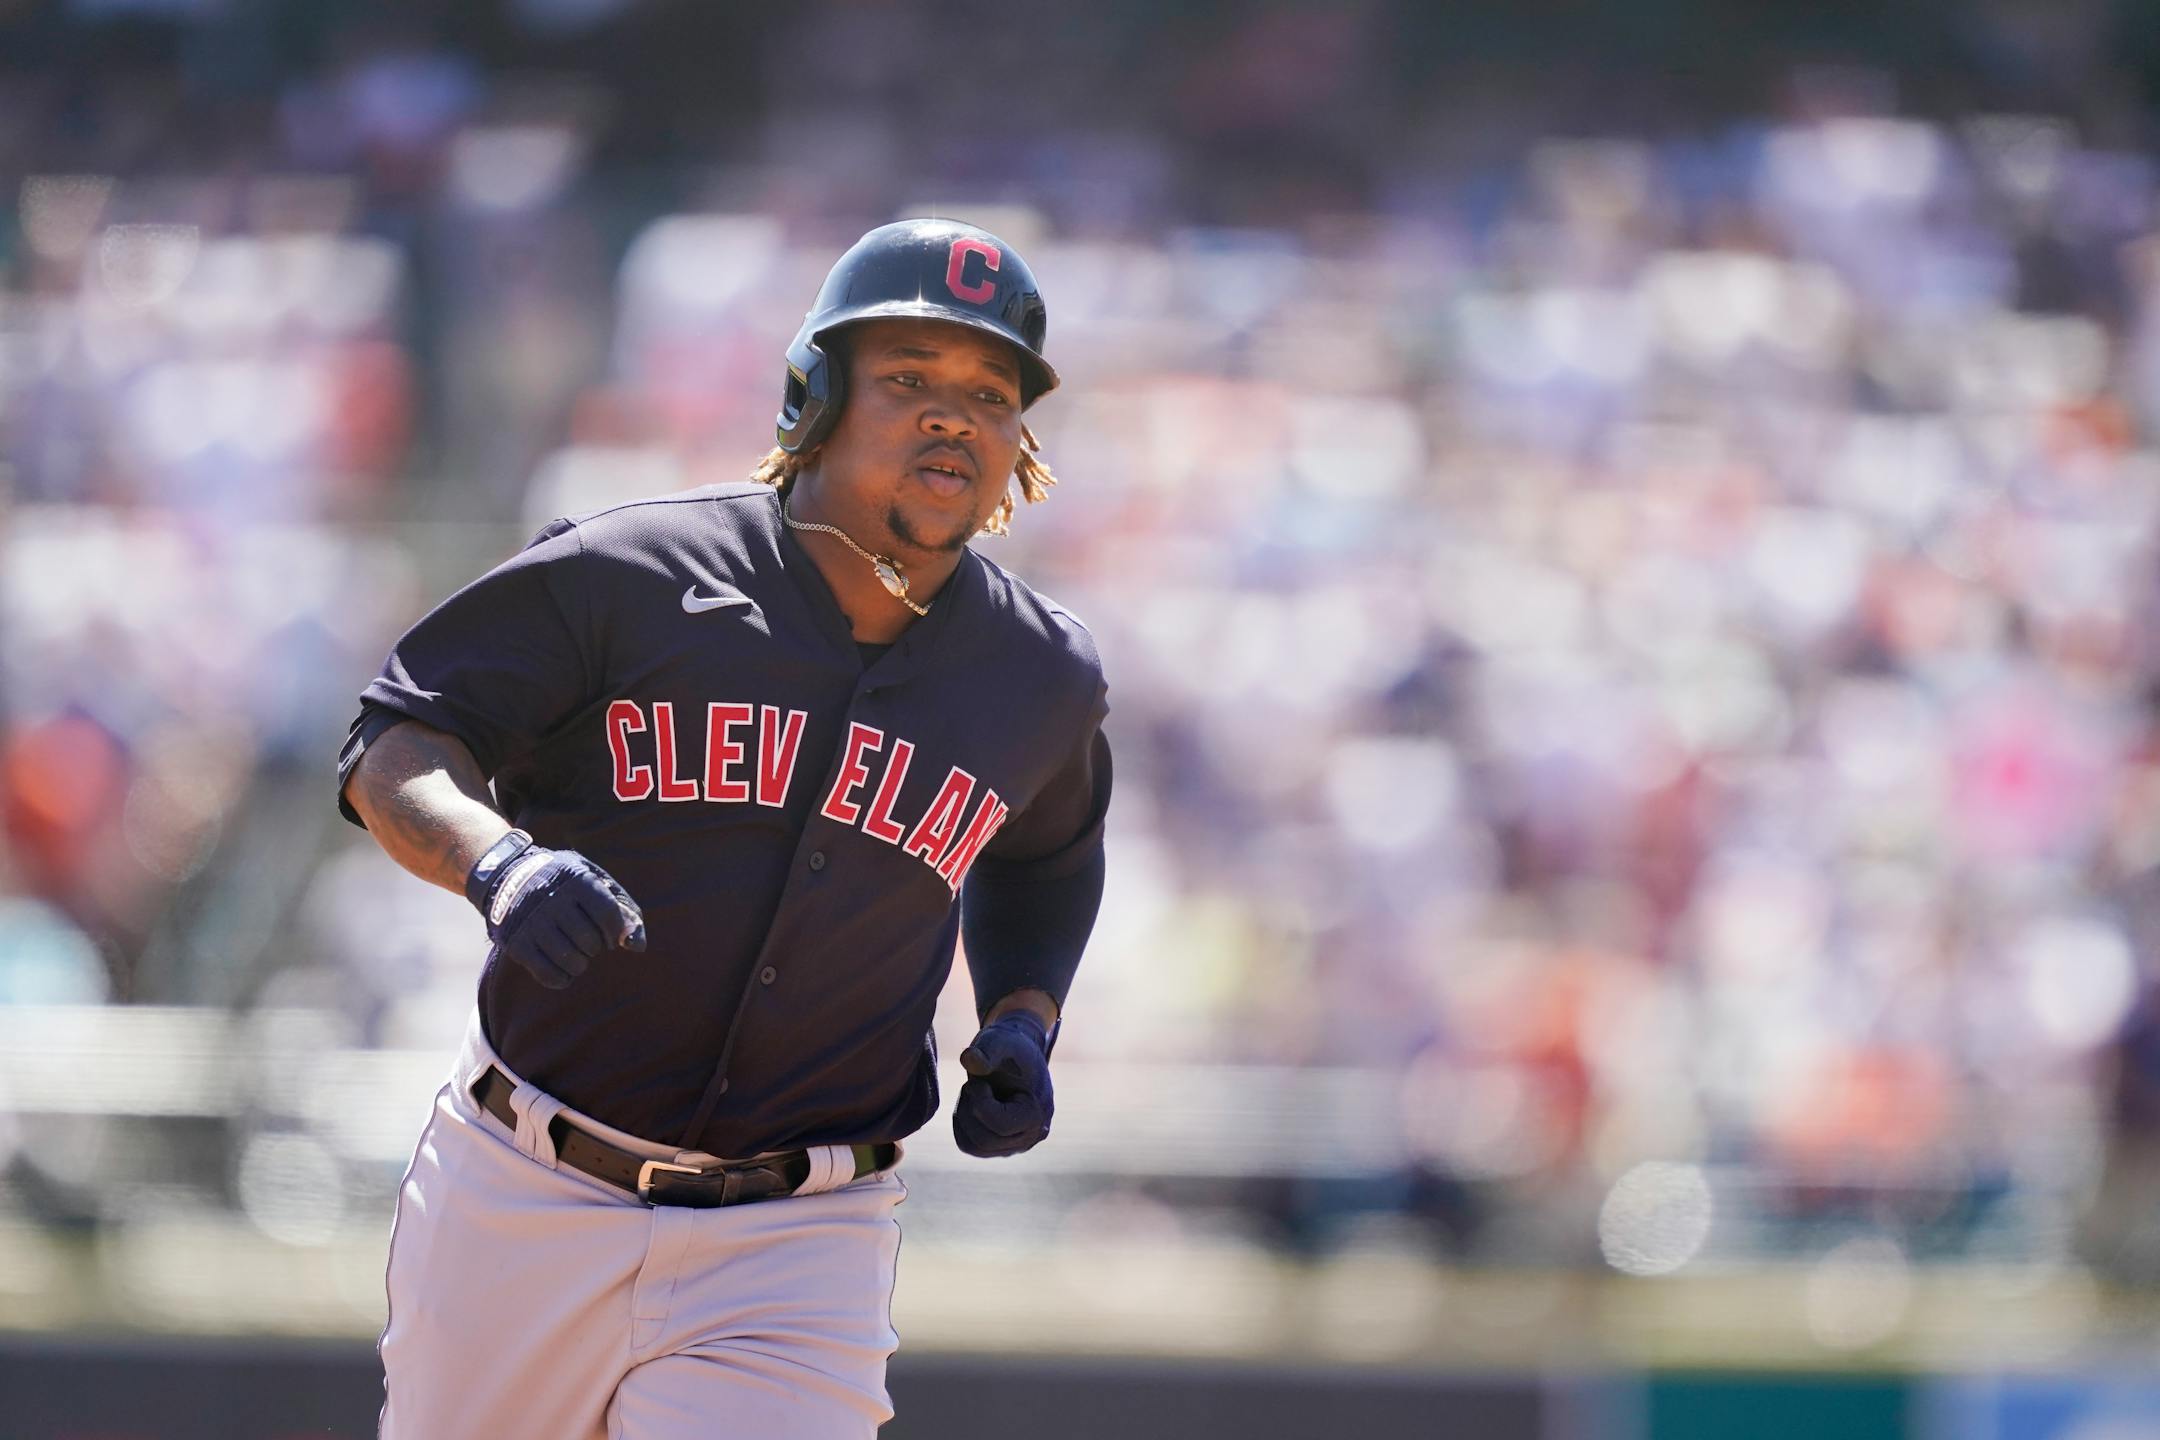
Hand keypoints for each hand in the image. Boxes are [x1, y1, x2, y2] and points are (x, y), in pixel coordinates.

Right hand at [471, 842, 646, 988]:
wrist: (509, 876)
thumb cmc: (566, 883)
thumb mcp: (595, 881)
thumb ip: (624, 909)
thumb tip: (637, 946)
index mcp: (577, 879)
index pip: (608, 915)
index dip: (615, 932)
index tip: (610, 935)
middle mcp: (552, 899)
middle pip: (590, 941)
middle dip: (596, 947)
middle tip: (588, 941)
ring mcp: (532, 922)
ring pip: (571, 961)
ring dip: (581, 964)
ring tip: (577, 954)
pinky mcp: (516, 942)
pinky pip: (547, 974)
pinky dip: (562, 979)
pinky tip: (563, 970)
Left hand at [953, 1012, 1053, 1157]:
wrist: (1015, 1054)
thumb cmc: (1008, 1047)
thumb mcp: (998, 1042)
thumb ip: (986, 1051)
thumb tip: (968, 1059)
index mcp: (1037, 1113)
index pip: (998, 1125)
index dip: (979, 1100)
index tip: (979, 1079)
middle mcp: (1032, 1136)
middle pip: (984, 1140)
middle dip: (970, 1108)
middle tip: (975, 1084)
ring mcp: (1018, 1145)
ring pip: (973, 1146)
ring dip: (964, 1116)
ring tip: (975, 1093)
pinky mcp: (1003, 1146)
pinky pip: (970, 1146)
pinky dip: (962, 1125)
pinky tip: (972, 1103)